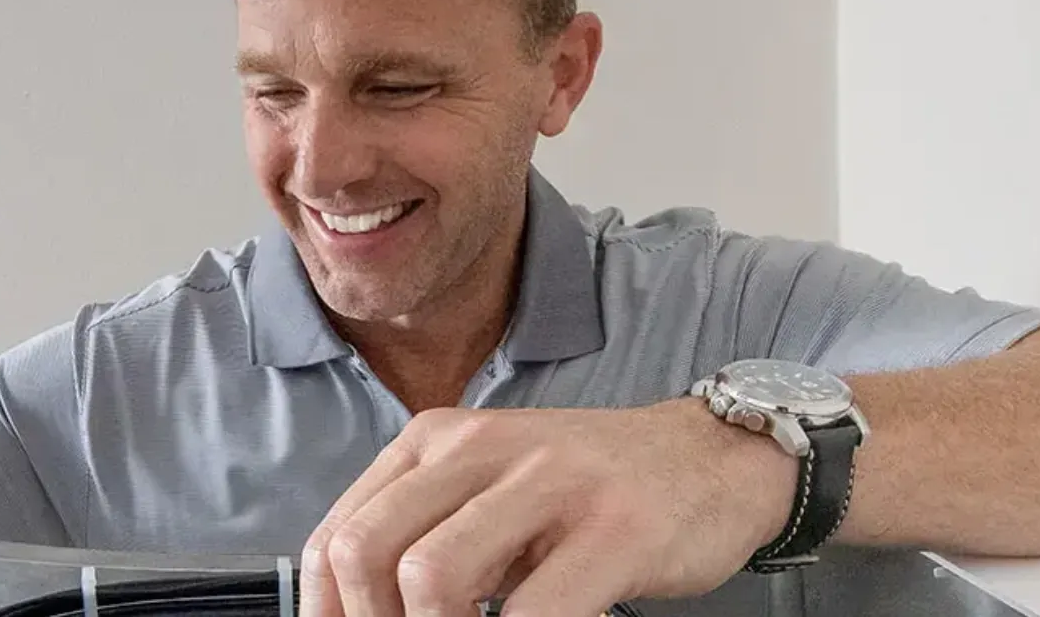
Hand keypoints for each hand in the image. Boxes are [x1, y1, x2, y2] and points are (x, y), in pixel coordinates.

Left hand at [298, 400, 796, 616]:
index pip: (339, 535)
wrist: (710, 455)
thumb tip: (354, 608)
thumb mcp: (489, 489)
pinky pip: (536, 613)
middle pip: (367, 552)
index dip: (328, 613)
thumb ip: (426, 532)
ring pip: (433, 577)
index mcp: (437, 440)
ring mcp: (548, 483)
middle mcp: (481, 447)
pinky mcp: (613, 528)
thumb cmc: (587, 488)